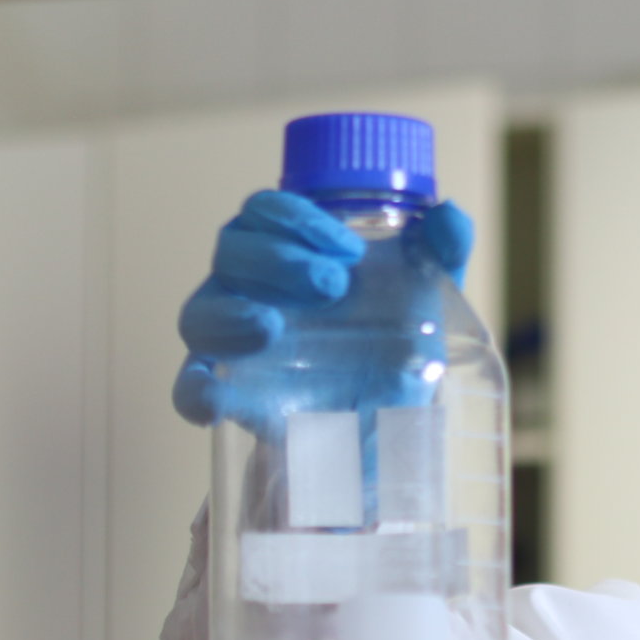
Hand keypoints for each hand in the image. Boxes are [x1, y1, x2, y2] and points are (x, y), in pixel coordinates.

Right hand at [173, 190, 474, 429]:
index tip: (349, 248)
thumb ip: (441, 253)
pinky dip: (195, 390)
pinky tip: (215, 399)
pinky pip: (189, 388)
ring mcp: (235, 344)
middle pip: (231, 249)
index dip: (298, 218)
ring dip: (231, 314)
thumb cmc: (394, 346)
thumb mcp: (426, 299)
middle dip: (276, 258)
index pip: (267, 211)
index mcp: (291, 251)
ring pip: (200, 313)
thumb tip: (450, 216)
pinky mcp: (231, 398)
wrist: (388, 428)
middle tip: (334, 286)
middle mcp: (252, 288)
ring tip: (271, 329)